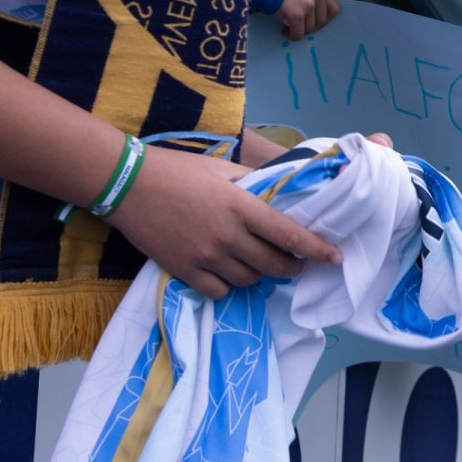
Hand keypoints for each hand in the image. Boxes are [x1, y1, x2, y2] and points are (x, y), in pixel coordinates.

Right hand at [108, 145, 342, 299]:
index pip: (290, 235)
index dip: (317, 250)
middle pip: (275, 265)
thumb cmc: (176, 171)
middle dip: (292, 267)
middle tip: (294, 263)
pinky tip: (225, 273)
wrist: (127, 185)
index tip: (335, 258)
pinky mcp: (184, 271)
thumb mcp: (222, 169)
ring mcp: (206, 257)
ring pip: (249, 281)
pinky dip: (228, 286)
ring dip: (259, 274)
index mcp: (241, 207)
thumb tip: (277, 196)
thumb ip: (252, 185)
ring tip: (255, 262)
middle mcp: (228, 236)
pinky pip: (219, 291)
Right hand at [276, 0, 339, 40]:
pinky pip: (298, 33)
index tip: (314, 20)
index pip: (333, 9)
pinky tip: (285, 32)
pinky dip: (292, 36)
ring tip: (289, 27)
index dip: (324, 18)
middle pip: (322, 21)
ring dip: (300, 31)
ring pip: (310, 29)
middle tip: (300, 25)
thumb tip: (314, 14)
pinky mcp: (297, 15)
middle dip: (311, 26)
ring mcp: (308, 6)